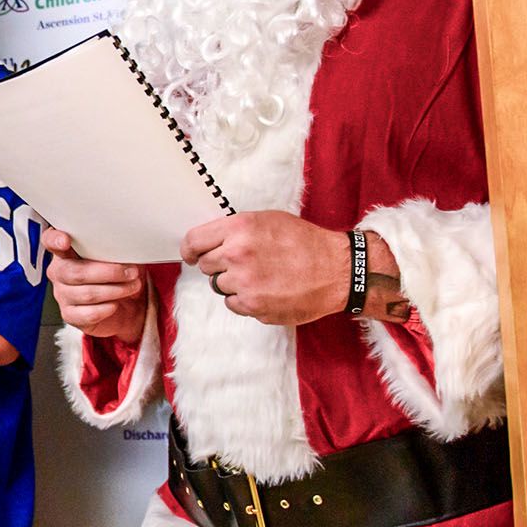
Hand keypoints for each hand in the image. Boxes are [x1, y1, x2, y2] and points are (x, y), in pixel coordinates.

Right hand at [43, 228, 145, 338]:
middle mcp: (59, 272)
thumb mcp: (119, 254)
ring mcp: (62, 295)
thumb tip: (130, 241)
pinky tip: (116, 303)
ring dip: (116, 290)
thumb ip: (115, 246)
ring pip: (87, 294)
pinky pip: (89, 314)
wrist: (127, 306)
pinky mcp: (70, 315)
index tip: (66, 241)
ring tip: (132, 286)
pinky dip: (108, 308)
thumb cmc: (119, 275)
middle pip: (76, 273)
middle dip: (109, 272)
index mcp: (67, 251)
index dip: (54, 240)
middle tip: (131, 271)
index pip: (49, 240)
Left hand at [181, 211, 348, 325]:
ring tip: (262, 276)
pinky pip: (233, 304)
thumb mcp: (269, 220)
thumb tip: (211, 241)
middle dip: (219, 266)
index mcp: (239, 228)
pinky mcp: (253, 305)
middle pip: (205, 266)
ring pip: (219, 286)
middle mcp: (237, 254)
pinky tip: (267, 290)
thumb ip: (237, 229)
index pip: (193, 241)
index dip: (189, 250)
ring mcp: (244, 282)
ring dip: (234, 283)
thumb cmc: (305, 243)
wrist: (337, 270)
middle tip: (244, 264)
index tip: (190, 255)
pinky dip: (245, 300)